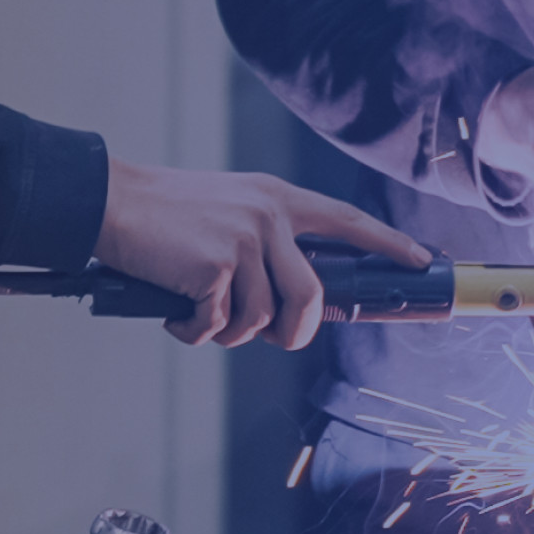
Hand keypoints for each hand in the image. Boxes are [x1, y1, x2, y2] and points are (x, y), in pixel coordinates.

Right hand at [93, 161, 430, 351]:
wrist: (113, 203)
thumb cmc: (165, 216)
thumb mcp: (228, 210)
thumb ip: (264, 241)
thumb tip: (287, 300)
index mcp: (276, 197)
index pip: (346, 220)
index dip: (387, 241)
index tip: (420, 258)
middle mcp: (268, 215)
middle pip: (310, 296)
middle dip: (292, 330)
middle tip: (269, 335)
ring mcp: (245, 240)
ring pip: (260, 319)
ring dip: (226, 331)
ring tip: (196, 311)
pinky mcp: (216, 266)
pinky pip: (219, 326)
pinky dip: (193, 330)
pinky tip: (173, 309)